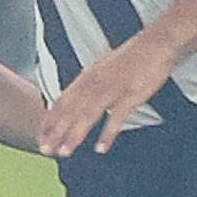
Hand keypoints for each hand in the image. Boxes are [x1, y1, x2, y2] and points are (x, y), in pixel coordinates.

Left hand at [38, 34, 177, 156]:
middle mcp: (95, 83)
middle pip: (70, 111)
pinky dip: (108, 133)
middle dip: (55, 132)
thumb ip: (86, 85)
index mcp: (87, 78)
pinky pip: (116, 117)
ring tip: (65, 151)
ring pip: (88, 115)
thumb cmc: (130, 58)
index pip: (61, 101)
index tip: (41, 136)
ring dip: (74, 135)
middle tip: (45, 149)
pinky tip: (100, 147)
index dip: (49, 120)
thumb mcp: (101, 68)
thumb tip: (73, 99)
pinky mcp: (130, 94)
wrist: (155, 45)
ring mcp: (112, 89)